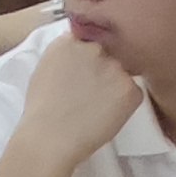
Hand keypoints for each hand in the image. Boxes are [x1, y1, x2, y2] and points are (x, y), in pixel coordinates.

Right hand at [13, 33, 146, 161]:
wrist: (52, 136)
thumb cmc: (42, 109)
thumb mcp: (46, 68)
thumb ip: (66, 56)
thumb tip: (81, 58)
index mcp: (68, 41)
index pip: (87, 40)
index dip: (87, 58)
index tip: (84, 71)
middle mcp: (94, 49)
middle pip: (107, 54)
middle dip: (103, 68)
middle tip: (91, 91)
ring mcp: (115, 68)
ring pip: (121, 73)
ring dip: (115, 85)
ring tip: (97, 105)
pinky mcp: (131, 89)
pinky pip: (133, 92)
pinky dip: (124, 103)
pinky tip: (106, 113)